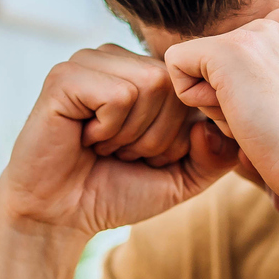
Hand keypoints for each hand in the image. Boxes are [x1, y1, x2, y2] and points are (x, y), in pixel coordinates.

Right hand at [0, 44, 239, 239]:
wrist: (61, 217)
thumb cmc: (117, 192)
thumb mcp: (182, 178)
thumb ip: (216, 156)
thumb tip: (214, 125)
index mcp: (146, 73)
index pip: (193, 88)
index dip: (179, 136)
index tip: (147, 157)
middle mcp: (119, 60)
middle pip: (173, 85)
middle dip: (155, 136)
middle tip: (120, 153)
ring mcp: (89, 63)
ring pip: (150, 84)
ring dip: (132, 134)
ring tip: (103, 146)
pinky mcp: (64, 77)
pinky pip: (119, 94)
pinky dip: (109, 129)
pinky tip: (84, 138)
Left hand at [161, 9, 278, 214]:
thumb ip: (268, 82)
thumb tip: (232, 89)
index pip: (238, 59)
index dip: (244, 99)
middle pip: (216, 61)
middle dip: (229, 101)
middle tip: (270, 125)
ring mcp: (257, 33)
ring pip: (198, 66)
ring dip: (218, 107)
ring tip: (261, 125)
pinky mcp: (229, 50)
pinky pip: (176, 65)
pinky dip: (194, 101)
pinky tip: (236, 117)